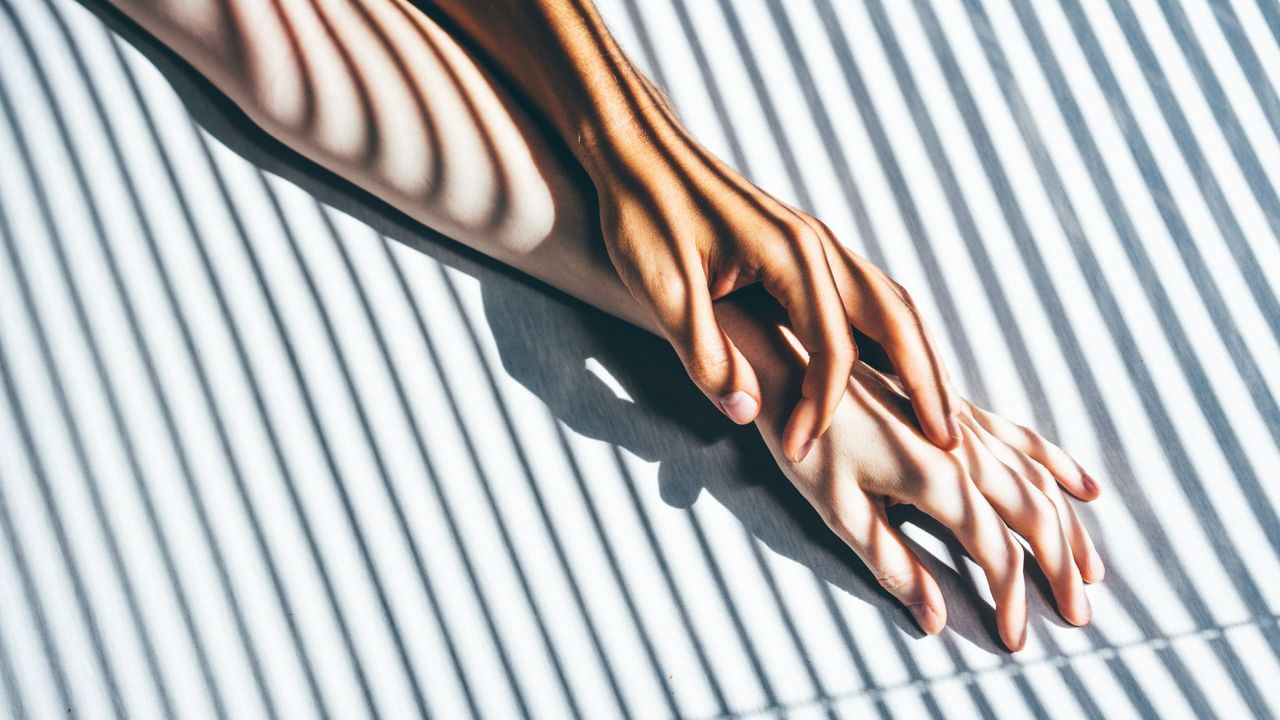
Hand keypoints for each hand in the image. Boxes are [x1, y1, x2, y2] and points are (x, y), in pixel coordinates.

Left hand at [591, 99, 957, 462]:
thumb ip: (704, 353)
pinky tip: (894, 368)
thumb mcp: (661, 289)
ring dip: (922, 360)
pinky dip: (895, 336)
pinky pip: (870, 295)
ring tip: (941, 413)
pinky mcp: (805, 247)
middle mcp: (818, 244)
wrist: (637, 151)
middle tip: (950, 446)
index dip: (822, 408)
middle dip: (927, 385)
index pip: (833, 348)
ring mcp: (817, 242)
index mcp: (791, 254)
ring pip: (892, 304)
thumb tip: (749, 413)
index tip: (801, 452)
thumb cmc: (643, 215)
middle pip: (897, 320)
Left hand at [754, 357, 1102, 650]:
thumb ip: (891, 563)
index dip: (1011, 600)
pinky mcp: (956, 408)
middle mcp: (964, 449)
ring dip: (1071, 527)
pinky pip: (1023, 440)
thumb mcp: (837, 510)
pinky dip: (1059, 467)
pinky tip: (1085, 487)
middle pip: (1035, 515)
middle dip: (1062, 569)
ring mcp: (964, 424)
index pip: (996, 552)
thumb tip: (934, 618)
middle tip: (1079, 614)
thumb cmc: (806, 439)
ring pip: (1039, 479)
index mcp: (937, 479)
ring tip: (1093, 570)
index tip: (1014, 639)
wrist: (792, 362)